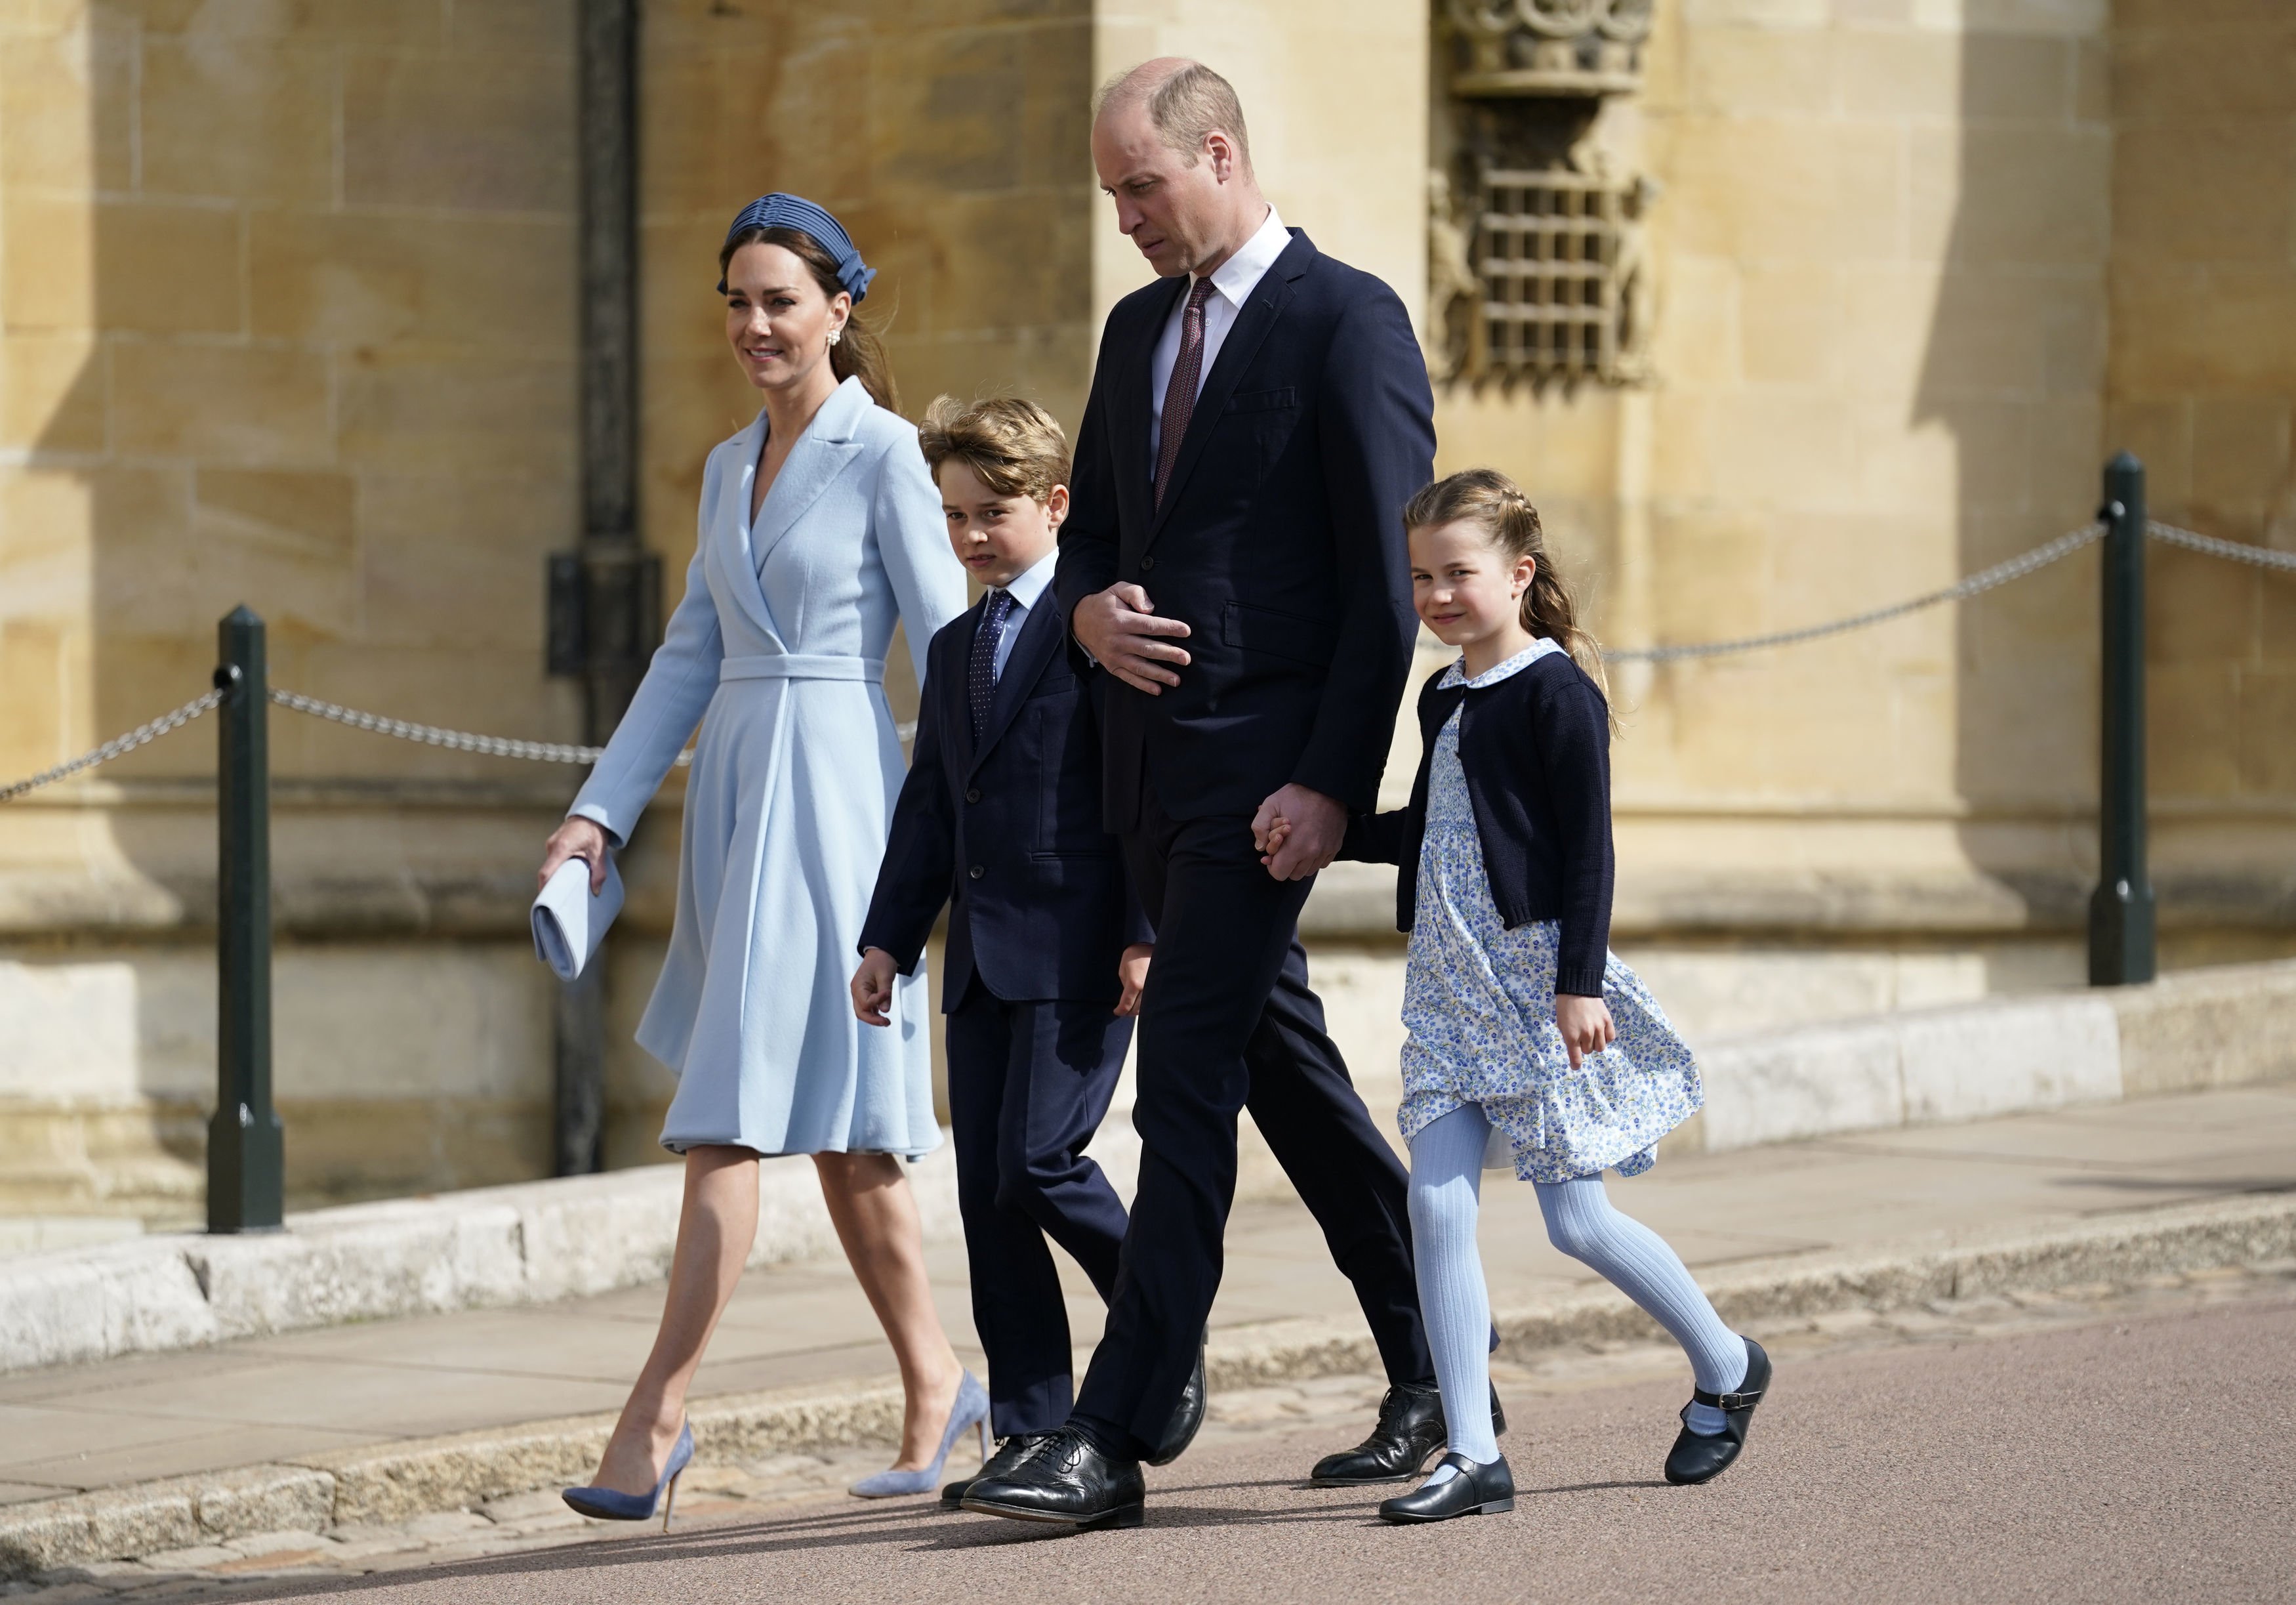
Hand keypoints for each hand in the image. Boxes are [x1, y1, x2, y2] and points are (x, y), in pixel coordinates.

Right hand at [539, 816, 610, 894]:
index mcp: (562, 848)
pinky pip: (552, 860)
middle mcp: (553, 845)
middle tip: (557, 900)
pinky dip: (557, 869)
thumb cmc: (595, 831)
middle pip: (546, 871)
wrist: (591, 813)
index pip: (546, 872)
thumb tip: (596, 891)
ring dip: (555, 877)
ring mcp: (551, 844)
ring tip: (564, 890)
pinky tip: (566, 876)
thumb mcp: (599, 852)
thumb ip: (599, 872)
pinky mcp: (554, 844)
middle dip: (550, 886)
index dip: (544, 887)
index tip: (546, 899)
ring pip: (549, 865)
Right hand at [851, 948, 898, 1026]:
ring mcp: (860, 994)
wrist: (881, 953)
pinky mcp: (866, 996)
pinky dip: (875, 1014)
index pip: (866, 1002)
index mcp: (858, 985)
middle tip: (887, 1022)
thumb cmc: (882, 962)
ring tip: (887, 1022)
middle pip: (860, 1012)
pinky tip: (884, 1017)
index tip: (889, 991)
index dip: (878, 1000)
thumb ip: (886, 994)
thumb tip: (885, 1011)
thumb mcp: (886, 976)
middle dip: (873, 1020)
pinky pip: (868, 1008)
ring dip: (874, 1019)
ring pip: (863, 1012)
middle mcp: (856, 992)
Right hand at [1072, 583, 1191, 696]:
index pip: (1149, 625)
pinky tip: (1158, 690)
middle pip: (1147, 649)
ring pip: (1140, 667)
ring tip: (1177, 680)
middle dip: (1169, 654)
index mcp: (1121, 621)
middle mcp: (1117, 640)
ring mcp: (1114, 656)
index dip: (1169, 628)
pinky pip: (1129, 678)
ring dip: (1159, 674)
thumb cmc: (1106, 604)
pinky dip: (1143, 685)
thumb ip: (1136, 594)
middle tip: (1186, 658)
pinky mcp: (1112, 666)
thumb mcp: (1118, 590)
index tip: (1186, 631)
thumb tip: (1150, 608)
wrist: (1080, 621)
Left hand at [1115, 942, 1152, 1016]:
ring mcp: (1155, 988)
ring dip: (1137, 1009)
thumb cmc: (1134, 955)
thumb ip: (1125, 986)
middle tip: (1123, 1010)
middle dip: (1128, 1012)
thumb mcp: (1123, 970)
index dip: (1120, 1011)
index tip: (1116, 1011)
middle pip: (1136, 1010)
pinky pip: (1153, 1001)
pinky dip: (1147, 1005)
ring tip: (1132, 1006)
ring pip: (1146, 1008)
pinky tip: (1142, 1002)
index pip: (1126, 1005)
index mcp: (1134, 983)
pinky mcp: (1161, 987)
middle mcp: (1146, 988)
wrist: (1153, 946)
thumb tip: (1128, 997)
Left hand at [1250, 784, 1344, 880]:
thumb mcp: (1271, 804)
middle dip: (1286, 864)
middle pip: (1293, 875)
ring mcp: (1325, 851)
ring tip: (1297, 845)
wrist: (1327, 786)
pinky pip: (1322, 863)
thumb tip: (1260, 848)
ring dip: (1300, 863)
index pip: (1279, 874)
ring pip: (1308, 871)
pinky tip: (1309, 843)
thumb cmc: (1297, 795)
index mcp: (1295, 846)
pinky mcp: (1335, 847)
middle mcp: (1312, 853)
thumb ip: (1259, 827)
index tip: (1273, 854)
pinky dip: (1314, 859)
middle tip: (1284, 848)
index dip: (1272, 865)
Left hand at [1555, 993, 1615, 1069]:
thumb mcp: (1561, 1024)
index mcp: (1571, 1035)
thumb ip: (1569, 1038)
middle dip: (1584, 1046)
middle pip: (1588, 1051)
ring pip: (1600, 1047)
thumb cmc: (1565, 1006)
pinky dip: (1606, 1037)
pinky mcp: (1607, 1021)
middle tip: (1581, 1037)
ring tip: (1591, 1035)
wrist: (1577, 989)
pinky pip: (1610, 1038)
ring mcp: (1598, 1027)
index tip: (1576, 1066)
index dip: (1575, 1064)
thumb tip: (1576, 1049)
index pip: (1576, 1057)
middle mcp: (1586, 1034)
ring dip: (1595, 1044)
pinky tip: (1601, 1032)